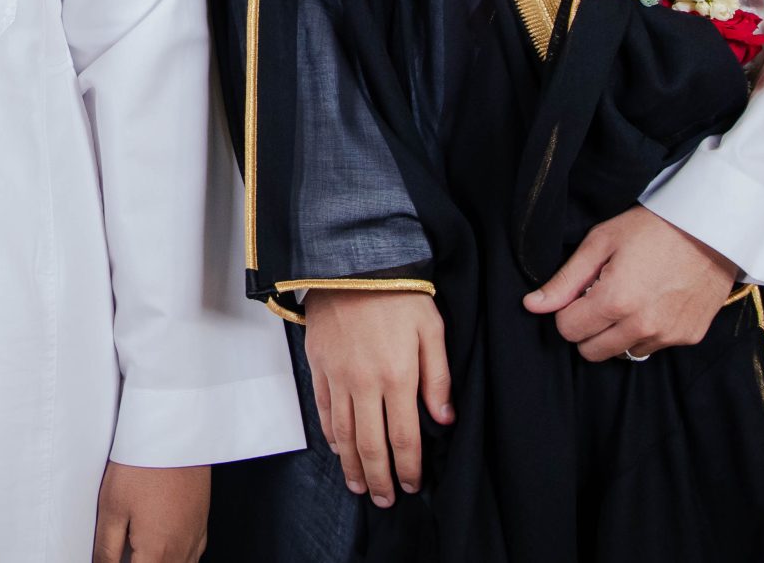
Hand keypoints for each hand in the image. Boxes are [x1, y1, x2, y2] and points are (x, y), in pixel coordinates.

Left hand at [91, 461, 207, 562]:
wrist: (176, 433)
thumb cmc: (144, 465)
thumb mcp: (112, 508)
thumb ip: (106, 549)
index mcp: (157, 553)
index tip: (111, 559)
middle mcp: (181, 552)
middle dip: (138, 562)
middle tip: (122, 550)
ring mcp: (195, 540)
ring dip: (155, 561)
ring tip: (136, 548)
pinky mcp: (201, 526)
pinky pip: (189, 557)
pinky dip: (172, 558)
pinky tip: (157, 545)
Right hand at [301, 290, 453, 506]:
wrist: (351, 263)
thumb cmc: (398, 293)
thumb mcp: (432, 330)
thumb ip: (438, 378)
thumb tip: (443, 420)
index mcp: (397, 376)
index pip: (404, 438)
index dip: (409, 467)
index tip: (413, 484)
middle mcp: (365, 383)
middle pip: (371, 445)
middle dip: (380, 478)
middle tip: (386, 500)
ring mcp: (338, 377)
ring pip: (344, 435)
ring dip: (353, 466)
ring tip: (360, 486)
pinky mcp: (319, 367)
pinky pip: (325, 411)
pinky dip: (331, 436)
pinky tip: (339, 450)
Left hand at [524, 204, 739, 359]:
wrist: (712, 229)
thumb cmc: (652, 228)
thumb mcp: (601, 242)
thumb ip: (565, 279)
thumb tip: (532, 306)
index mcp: (615, 302)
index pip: (568, 331)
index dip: (566, 311)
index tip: (580, 292)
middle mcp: (642, 327)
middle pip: (591, 351)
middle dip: (587, 328)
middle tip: (601, 297)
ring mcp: (668, 336)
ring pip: (622, 352)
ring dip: (617, 333)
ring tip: (631, 297)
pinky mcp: (689, 337)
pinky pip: (653, 347)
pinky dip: (646, 332)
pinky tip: (654, 302)